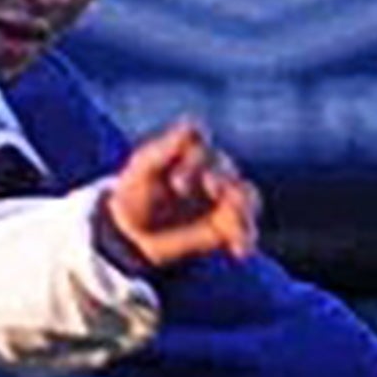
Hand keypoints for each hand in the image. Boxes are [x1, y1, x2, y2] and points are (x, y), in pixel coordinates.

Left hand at [104, 119, 259, 267]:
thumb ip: (163, 149)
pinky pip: (245, 227)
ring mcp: (223, 196)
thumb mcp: (141, 171)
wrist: (131, 234)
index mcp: (187, 151)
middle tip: (209, 190)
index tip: (176, 182)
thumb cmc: (133, 194)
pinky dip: (245, 237)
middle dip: (218, 179)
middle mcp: (210, 169)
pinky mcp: (228, 223)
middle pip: (223, 168)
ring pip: (245, 195)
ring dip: (241, 207)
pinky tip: (239, 251)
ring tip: (231, 224)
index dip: (192, 157)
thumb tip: (191, 125)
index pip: (199, 143)